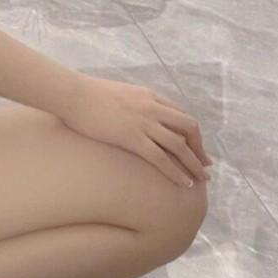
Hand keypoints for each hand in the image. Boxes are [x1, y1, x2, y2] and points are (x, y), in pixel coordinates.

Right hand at [58, 74, 212, 189]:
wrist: (73, 94)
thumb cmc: (88, 95)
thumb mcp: (118, 94)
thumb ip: (132, 104)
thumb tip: (133, 117)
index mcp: (149, 96)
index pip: (179, 114)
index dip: (192, 133)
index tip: (197, 147)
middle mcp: (152, 107)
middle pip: (188, 127)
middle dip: (200, 148)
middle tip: (205, 165)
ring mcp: (143, 122)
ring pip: (180, 144)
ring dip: (193, 163)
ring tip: (201, 180)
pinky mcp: (132, 137)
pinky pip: (161, 157)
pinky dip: (176, 172)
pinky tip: (184, 183)